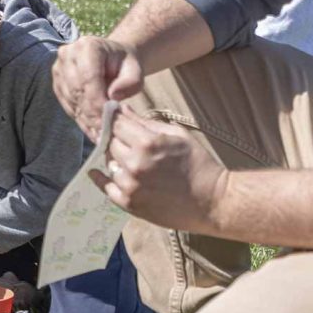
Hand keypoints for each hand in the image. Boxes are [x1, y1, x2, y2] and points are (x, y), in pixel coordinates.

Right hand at [52, 36, 141, 140]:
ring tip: (99, 132)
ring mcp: (58, 69)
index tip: (107, 120)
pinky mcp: (57, 83)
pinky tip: (91, 128)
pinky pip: (66, 104)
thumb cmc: (124, 64)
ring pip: (70, 99)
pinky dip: (79, 118)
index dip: (96, 101)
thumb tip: (112, 96)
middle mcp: (68, 55)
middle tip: (104, 132)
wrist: (111, 58)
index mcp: (87, 46)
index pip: (89, 78)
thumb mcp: (135, 69)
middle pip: (77, 90)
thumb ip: (130, 81)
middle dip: (91, 113)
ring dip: (84, 118)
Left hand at [91, 106, 228, 232]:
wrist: (212, 201)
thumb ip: (146, 122)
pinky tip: (100, 173)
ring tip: (130, 160)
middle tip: (129, 143)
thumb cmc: (198, 164)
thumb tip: (122, 109)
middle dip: (118, 140)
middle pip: (110, 143)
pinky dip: (102, 178)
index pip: (117, 124)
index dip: (117, 121)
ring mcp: (130, 185)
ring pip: (108, 163)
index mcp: (148, 143)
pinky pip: (105, 187)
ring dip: (115, 160)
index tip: (119, 121)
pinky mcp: (128, 203)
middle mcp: (134, 164)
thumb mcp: (177, 135)